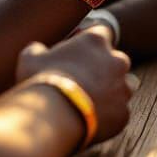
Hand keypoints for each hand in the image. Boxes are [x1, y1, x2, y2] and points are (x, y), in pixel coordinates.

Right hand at [17, 26, 135, 144]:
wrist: (51, 116)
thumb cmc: (40, 81)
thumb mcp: (31, 58)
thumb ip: (39, 50)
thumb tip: (37, 50)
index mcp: (97, 41)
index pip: (102, 33)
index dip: (90, 45)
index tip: (79, 55)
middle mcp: (117, 60)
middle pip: (116, 61)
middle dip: (104, 70)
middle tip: (84, 83)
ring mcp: (123, 88)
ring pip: (125, 87)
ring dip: (112, 92)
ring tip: (91, 104)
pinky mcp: (123, 113)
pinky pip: (119, 113)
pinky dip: (109, 118)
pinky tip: (91, 123)